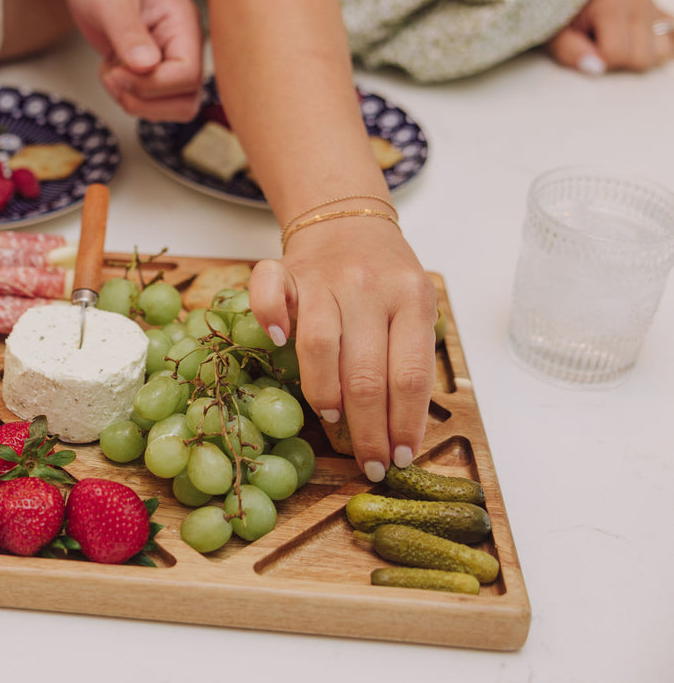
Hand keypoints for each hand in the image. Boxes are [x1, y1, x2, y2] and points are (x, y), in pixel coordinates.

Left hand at [62, 0, 203, 120]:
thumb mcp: (110, 0)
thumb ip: (128, 33)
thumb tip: (147, 65)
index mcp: (183, 23)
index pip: (188, 75)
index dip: (153, 85)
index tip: (118, 70)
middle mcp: (182, 44)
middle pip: (186, 100)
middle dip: (145, 100)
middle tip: (113, 76)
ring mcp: (168, 58)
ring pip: (169, 107)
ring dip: (134, 100)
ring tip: (111, 70)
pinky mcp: (151, 68)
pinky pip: (148, 101)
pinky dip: (124, 94)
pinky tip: (111, 68)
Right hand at [247, 219, 436, 482]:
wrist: (346, 219)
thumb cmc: (384, 277)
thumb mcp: (414, 306)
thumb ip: (408, 354)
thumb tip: (399, 431)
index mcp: (412, 298)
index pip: (411, 374)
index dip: (405, 422)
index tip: (399, 457)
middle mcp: (369, 287)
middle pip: (367, 372)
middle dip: (369, 428)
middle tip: (367, 463)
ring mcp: (324, 277)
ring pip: (321, 344)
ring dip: (326, 392)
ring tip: (333, 421)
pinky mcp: (284, 270)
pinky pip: (268, 292)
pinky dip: (270, 318)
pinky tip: (277, 341)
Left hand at [547, 0, 673, 74]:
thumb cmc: (561, 19)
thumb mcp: (553, 36)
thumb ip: (571, 52)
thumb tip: (596, 68)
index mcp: (610, 6)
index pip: (616, 53)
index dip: (597, 62)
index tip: (584, 50)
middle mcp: (639, 3)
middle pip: (642, 58)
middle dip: (618, 62)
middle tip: (599, 47)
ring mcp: (653, 8)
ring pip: (661, 54)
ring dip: (638, 57)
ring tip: (617, 44)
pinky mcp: (661, 14)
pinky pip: (673, 38)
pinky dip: (658, 47)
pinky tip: (639, 44)